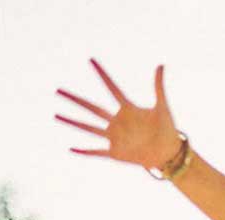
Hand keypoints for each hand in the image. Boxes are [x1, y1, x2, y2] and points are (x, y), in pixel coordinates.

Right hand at [56, 59, 182, 169]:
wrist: (169, 154)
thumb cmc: (168, 130)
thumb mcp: (162, 107)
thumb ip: (159, 86)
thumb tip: (161, 64)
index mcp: (128, 110)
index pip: (112, 88)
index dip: (102, 74)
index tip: (91, 60)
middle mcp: (118, 122)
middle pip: (92, 108)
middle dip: (75, 99)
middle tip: (58, 90)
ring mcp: (115, 137)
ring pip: (88, 128)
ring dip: (72, 122)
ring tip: (56, 115)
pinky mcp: (115, 153)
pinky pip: (96, 152)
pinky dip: (84, 151)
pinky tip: (71, 149)